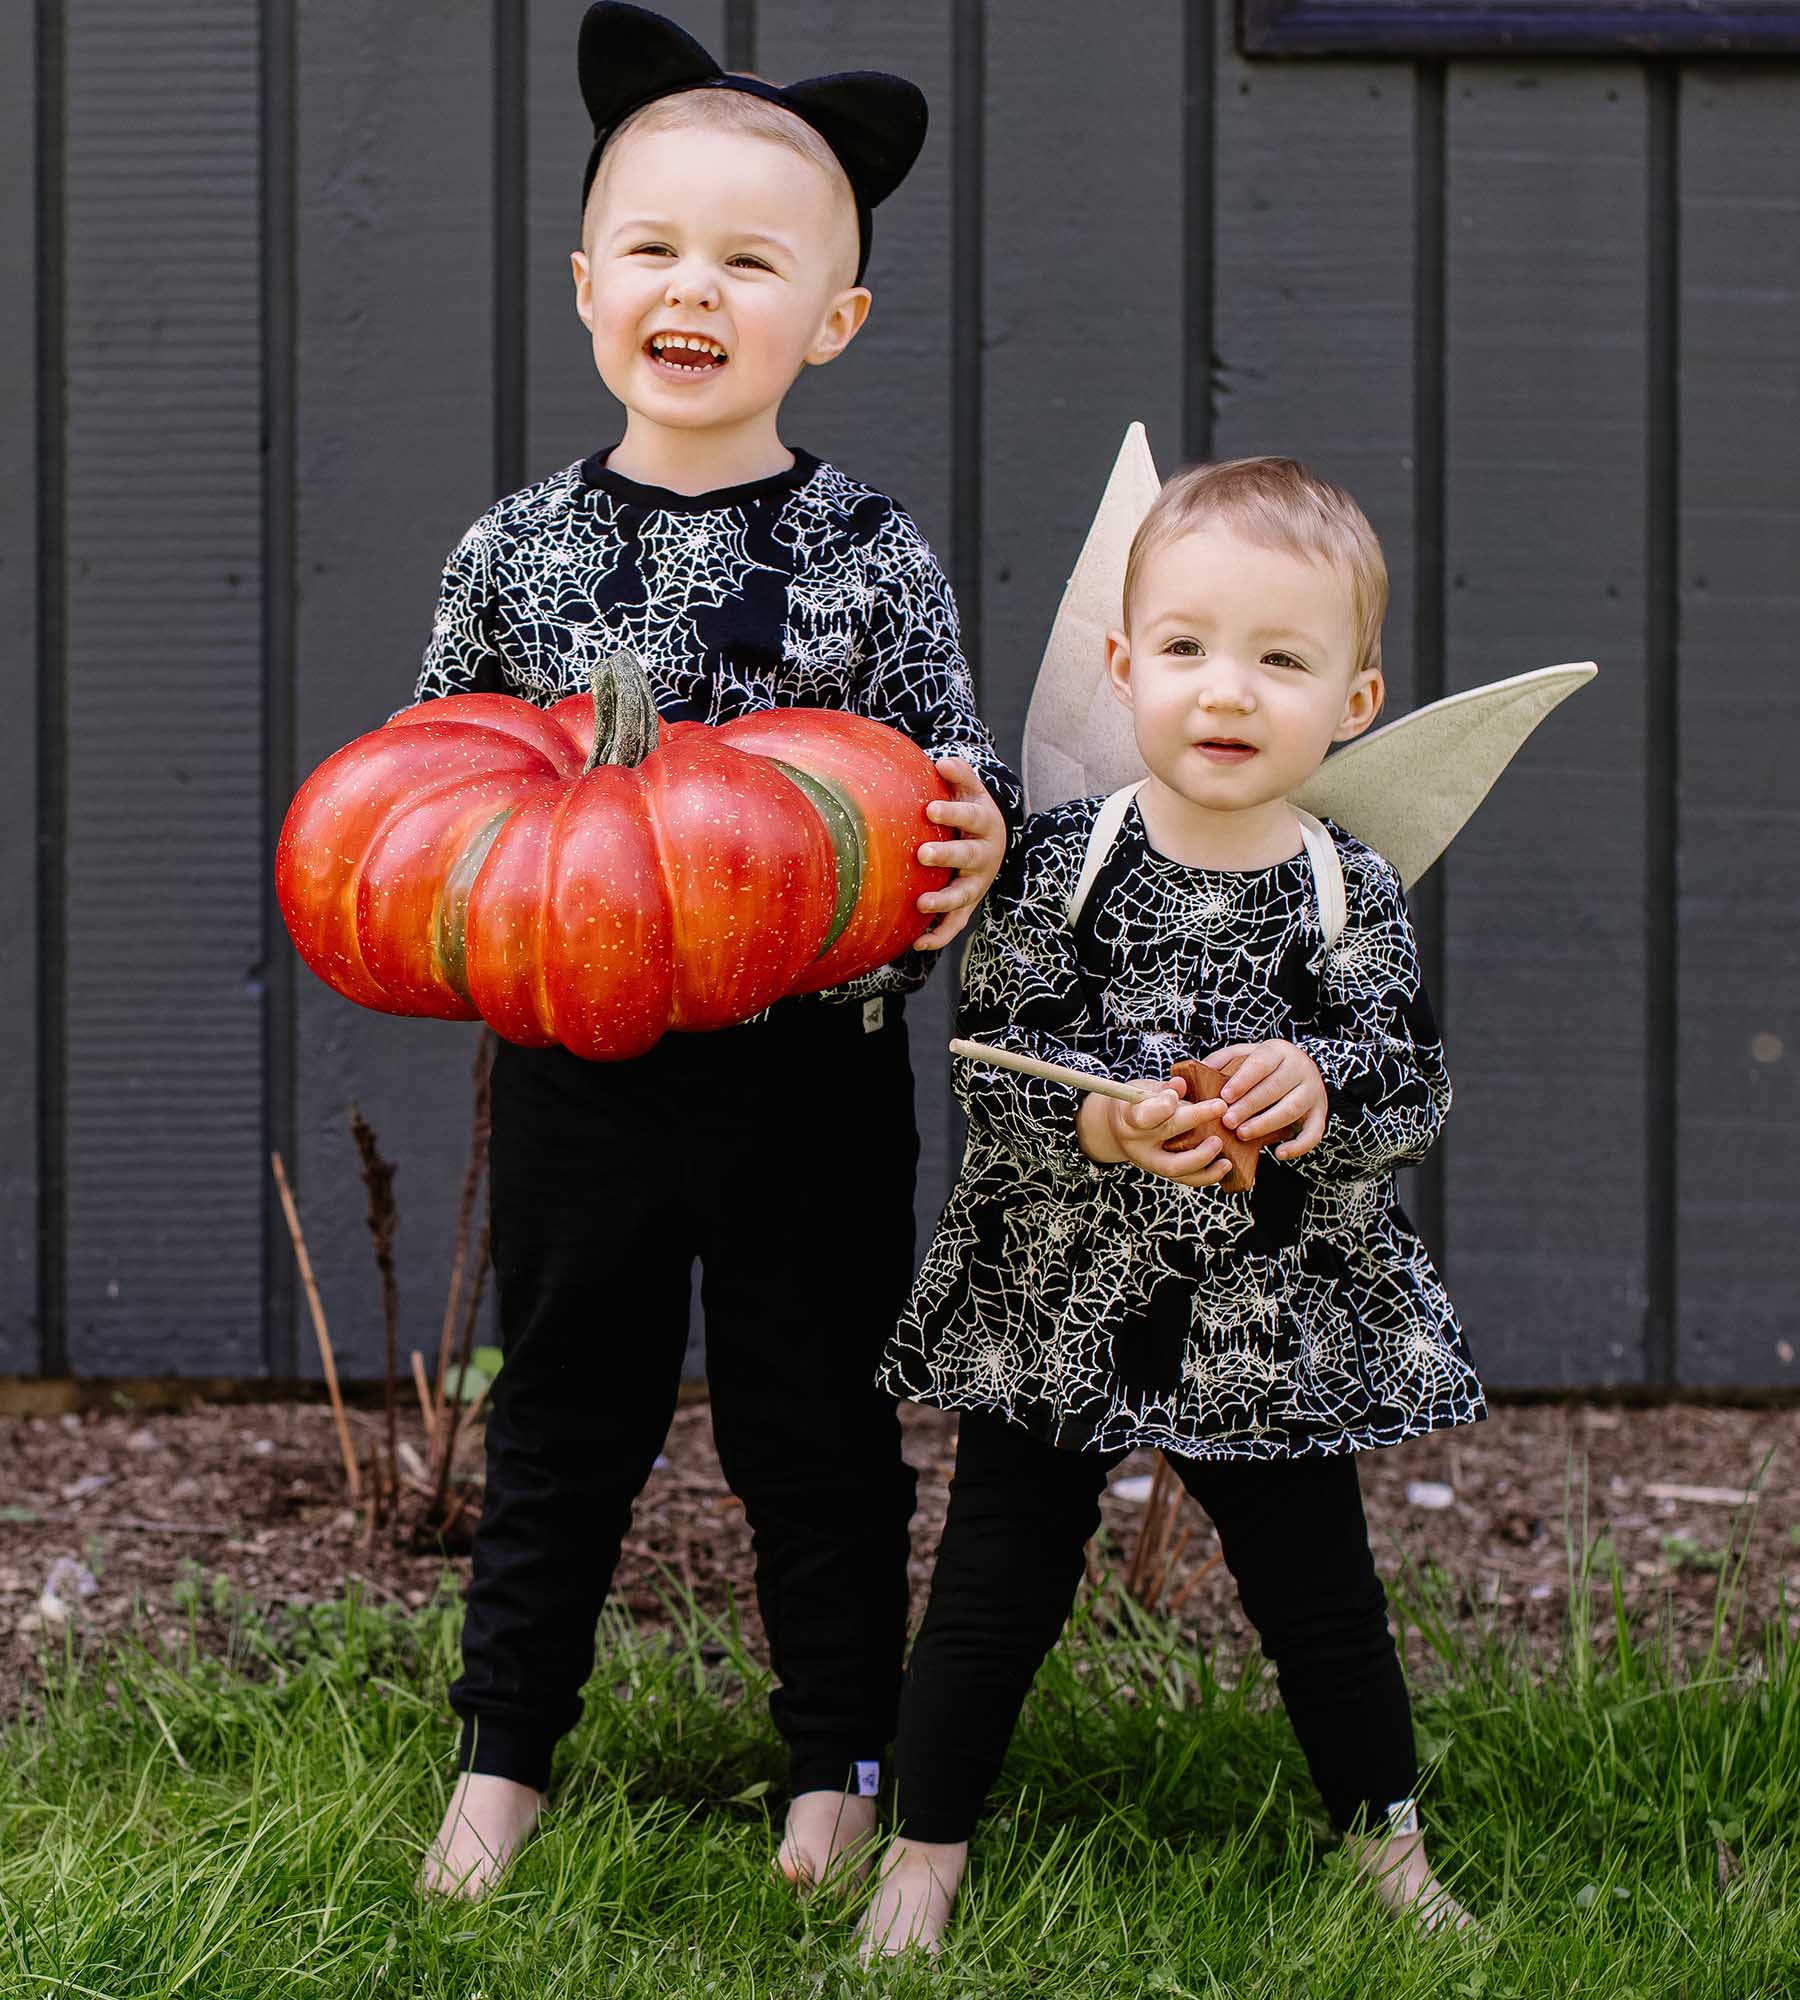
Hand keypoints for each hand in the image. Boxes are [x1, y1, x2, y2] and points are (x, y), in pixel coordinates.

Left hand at [912, 758, 1006, 952]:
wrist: (989, 840)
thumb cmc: (969, 809)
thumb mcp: (970, 789)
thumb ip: (960, 774)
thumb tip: (942, 761)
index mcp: (986, 823)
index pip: (972, 817)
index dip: (953, 813)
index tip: (929, 809)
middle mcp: (985, 855)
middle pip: (969, 857)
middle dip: (947, 856)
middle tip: (922, 853)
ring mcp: (977, 883)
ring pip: (963, 895)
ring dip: (944, 901)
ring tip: (921, 903)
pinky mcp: (967, 904)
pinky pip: (955, 924)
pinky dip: (939, 936)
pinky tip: (917, 943)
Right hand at [1076, 1076, 1235, 1187]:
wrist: (1119, 1132)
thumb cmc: (1138, 1106)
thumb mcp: (1143, 1091)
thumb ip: (1163, 1089)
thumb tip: (1180, 1084)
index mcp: (1129, 1118)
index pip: (1143, 1115)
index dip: (1161, 1105)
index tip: (1176, 1094)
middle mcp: (1139, 1143)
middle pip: (1166, 1132)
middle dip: (1196, 1118)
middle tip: (1220, 1106)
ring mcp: (1151, 1162)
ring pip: (1175, 1167)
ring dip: (1202, 1156)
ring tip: (1220, 1142)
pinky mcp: (1165, 1173)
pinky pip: (1187, 1179)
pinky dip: (1208, 1175)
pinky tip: (1225, 1164)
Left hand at [1203, 1039, 1327, 1160]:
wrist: (1301, 1071)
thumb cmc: (1264, 1067)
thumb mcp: (1245, 1055)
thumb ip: (1223, 1060)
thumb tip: (1199, 1070)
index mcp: (1279, 1051)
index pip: (1261, 1063)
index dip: (1243, 1080)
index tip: (1225, 1096)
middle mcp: (1301, 1068)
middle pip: (1275, 1087)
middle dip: (1249, 1106)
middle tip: (1227, 1121)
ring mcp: (1313, 1092)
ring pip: (1292, 1109)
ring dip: (1266, 1123)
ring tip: (1242, 1134)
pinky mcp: (1320, 1114)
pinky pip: (1314, 1133)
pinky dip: (1298, 1146)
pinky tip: (1279, 1154)